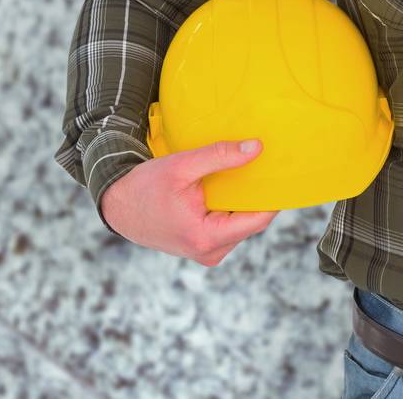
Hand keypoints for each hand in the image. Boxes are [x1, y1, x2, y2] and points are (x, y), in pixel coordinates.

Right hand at [99, 139, 278, 265]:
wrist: (117, 206)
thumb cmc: (145, 187)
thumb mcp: (183, 166)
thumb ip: (220, 156)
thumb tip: (257, 148)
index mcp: (207, 237)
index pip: (258, 219)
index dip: (274, 196)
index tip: (284, 173)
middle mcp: (210, 252)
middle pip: (251, 222)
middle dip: (258, 196)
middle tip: (265, 167)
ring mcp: (206, 253)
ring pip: (240, 225)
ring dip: (243, 202)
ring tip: (243, 175)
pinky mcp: (202, 247)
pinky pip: (228, 227)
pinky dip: (230, 209)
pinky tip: (227, 189)